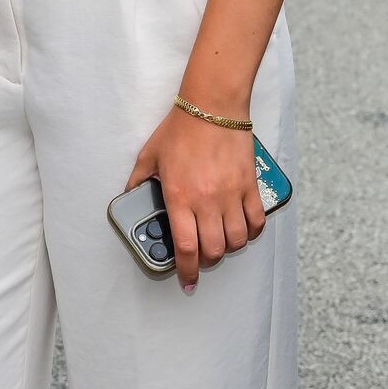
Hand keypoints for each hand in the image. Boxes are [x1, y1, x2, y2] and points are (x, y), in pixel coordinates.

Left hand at [125, 106, 264, 293]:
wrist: (212, 107)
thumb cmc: (180, 129)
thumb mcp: (149, 155)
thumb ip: (139, 180)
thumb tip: (131, 195)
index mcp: (179, 197)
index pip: (185, 248)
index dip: (186, 272)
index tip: (186, 282)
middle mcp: (207, 202)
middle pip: (213, 250)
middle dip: (206, 261)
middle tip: (201, 257)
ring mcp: (231, 195)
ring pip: (236, 241)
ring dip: (228, 248)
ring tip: (220, 241)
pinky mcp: (249, 187)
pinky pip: (255, 222)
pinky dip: (251, 232)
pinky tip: (242, 230)